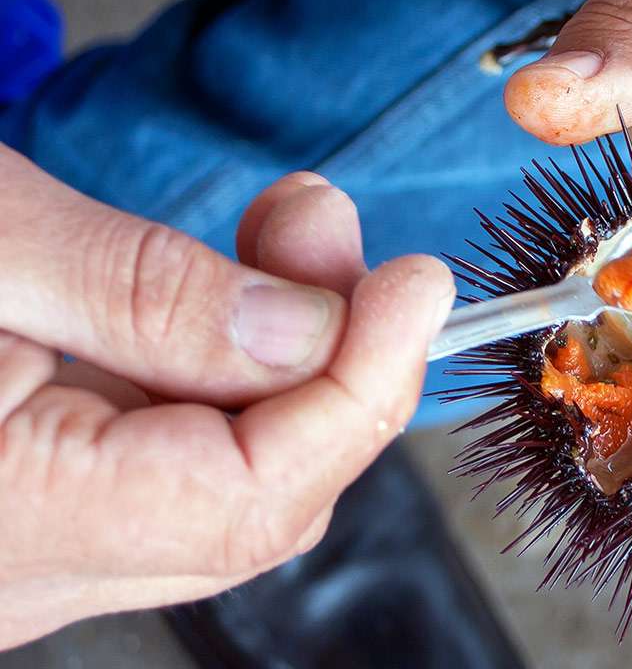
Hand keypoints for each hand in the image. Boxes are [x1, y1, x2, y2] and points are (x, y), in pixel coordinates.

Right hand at [0, 152, 453, 647]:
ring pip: (223, 482)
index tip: (416, 284)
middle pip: (254, 502)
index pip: (248, 498)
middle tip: (340, 236)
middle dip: (331, 364)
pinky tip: (222, 291)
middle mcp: (10, 576)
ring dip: (281, 357)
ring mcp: (20, 558)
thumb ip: (146, 296)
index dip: (356, 388)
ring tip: (288, 230)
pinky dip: (218, 373)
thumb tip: (310, 329)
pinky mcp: (27, 513)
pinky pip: (167, 461)